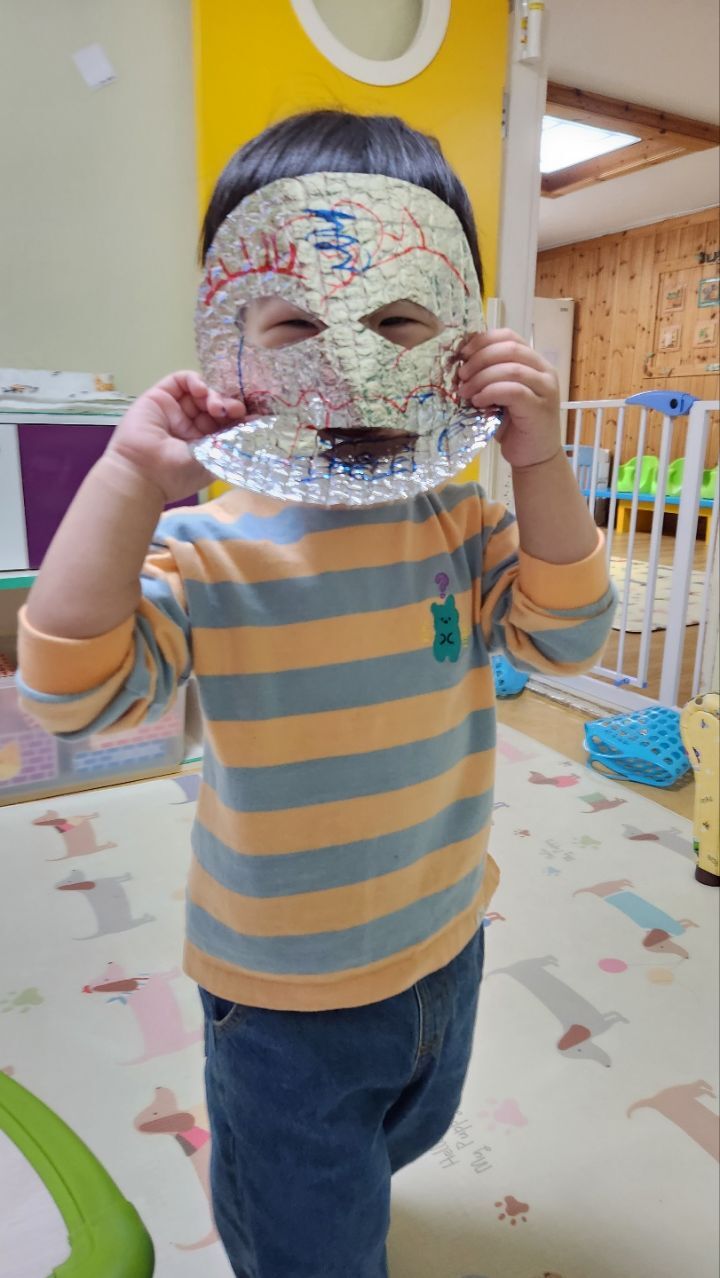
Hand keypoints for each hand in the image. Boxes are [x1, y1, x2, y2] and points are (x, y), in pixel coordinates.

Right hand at [107, 371, 244, 502]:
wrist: (143, 473)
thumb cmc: (177, 473)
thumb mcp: (213, 459)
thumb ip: (232, 440)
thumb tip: (257, 424)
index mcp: (204, 444)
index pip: (226, 422)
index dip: (240, 417)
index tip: (253, 417)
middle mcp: (190, 426)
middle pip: (216, 405)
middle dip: (229, 405)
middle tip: (235, 411)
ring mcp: (175, 411)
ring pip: (202, 392)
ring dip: (214, 395)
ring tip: (216, 407)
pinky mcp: (160, 397)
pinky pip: (181, 380)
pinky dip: (196, 380)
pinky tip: (202, 391)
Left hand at [458, 329, 560, 468]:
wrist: (534, 458)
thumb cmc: (513, 426)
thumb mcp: (498, 395)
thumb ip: (488, 376)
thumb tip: (460, 363)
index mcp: (534, 361)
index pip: (509, 336)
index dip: (483, 340)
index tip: (461, 353)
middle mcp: (544, 370)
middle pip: (509, 349)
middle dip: (479, 359)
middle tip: (460, 375)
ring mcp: (545, 389)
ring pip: (511, 369)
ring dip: (482, 378)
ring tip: (464, 392)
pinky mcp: (540, 408)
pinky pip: (513, 391)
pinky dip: (491, 392)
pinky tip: (478, 402)